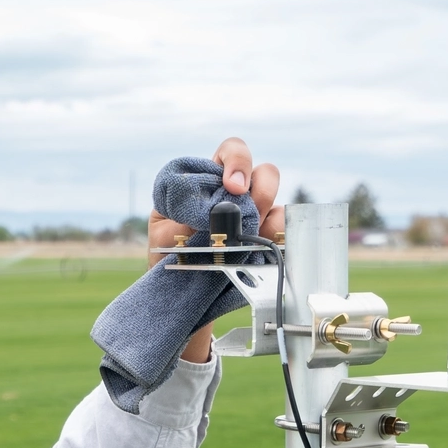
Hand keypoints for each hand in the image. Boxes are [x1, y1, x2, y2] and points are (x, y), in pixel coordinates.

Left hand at [147, 138, 281, 362]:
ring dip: (269, 217)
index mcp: (212, 181)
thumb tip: (211, 210)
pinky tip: (261, 250)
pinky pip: (281, 235)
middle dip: (261, 187)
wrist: (179, 293)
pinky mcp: (265, 244)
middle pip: (265, 173)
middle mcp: (238, 197)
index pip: (231, 154)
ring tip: (250, 236)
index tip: (232, 185)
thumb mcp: (165, 231)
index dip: (236, 161)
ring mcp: (255, 219)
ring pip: (278, 205)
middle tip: (244, 211)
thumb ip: (185, 214)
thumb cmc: (169, 254)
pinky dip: (276, 239)